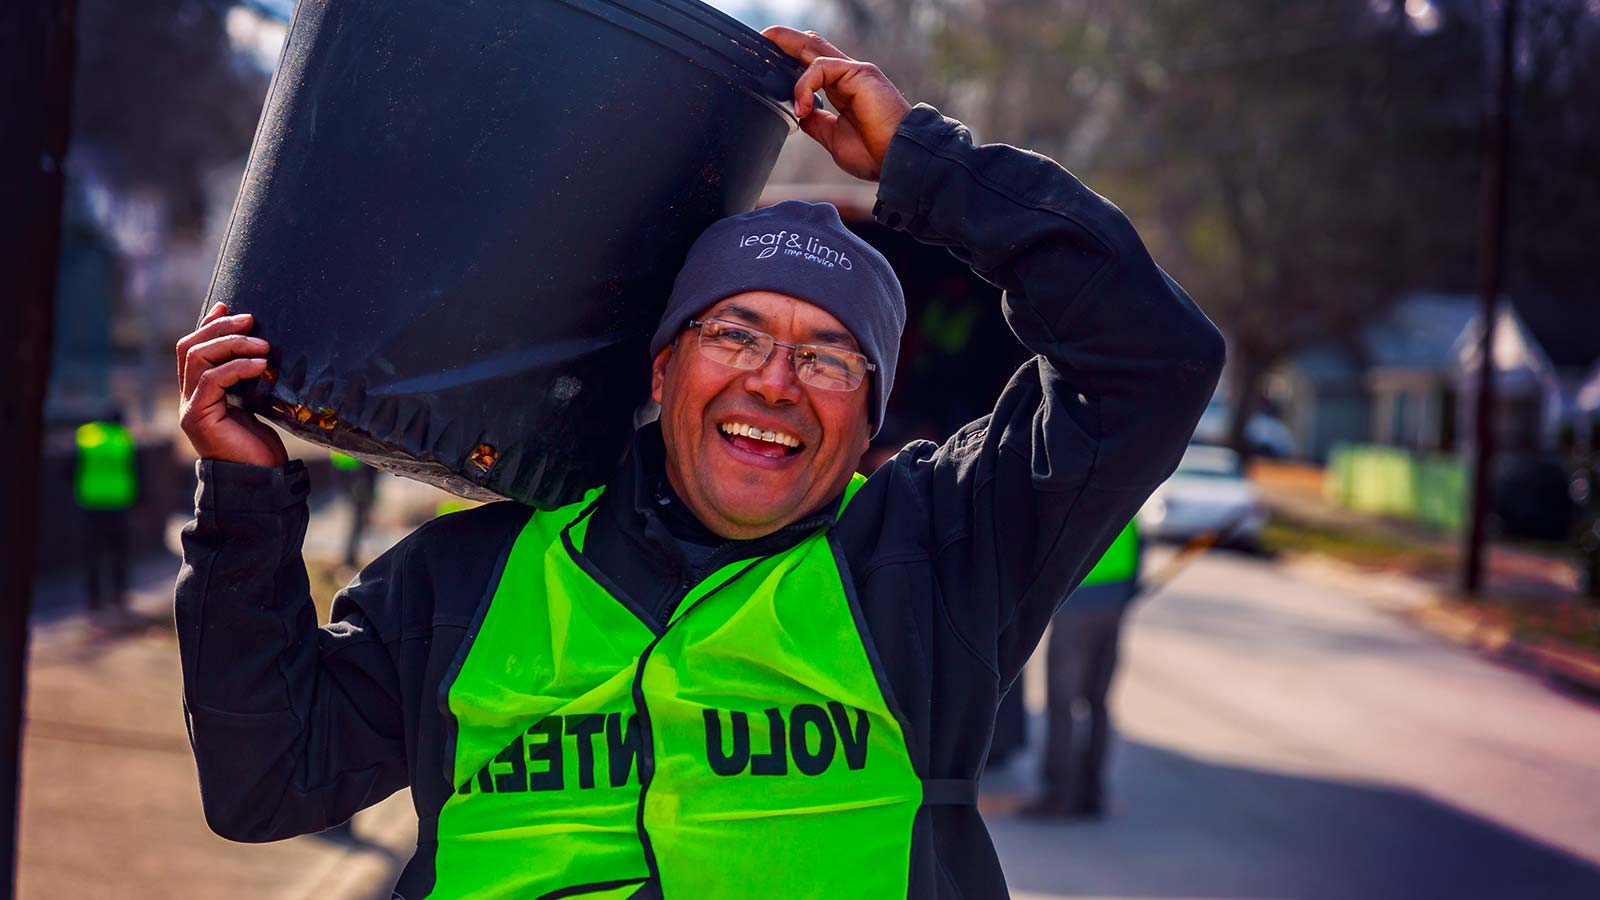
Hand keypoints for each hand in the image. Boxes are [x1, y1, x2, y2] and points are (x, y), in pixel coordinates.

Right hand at [176, 302, 288, 466]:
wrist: (261, 479)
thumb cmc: (261, 444)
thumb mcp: (255, 402)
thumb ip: (247, 379)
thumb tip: (259, 349)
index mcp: (199, 392)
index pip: (193, 348)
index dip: (208, 324)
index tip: (229, 307)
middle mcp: (189, 397)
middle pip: (190, 347)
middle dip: (220, 328)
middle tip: (251, 321)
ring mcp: (190, 407)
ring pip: (198, 358)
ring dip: (232, 344)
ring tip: (263, 346)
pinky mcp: (198, 417)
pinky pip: (212, 379)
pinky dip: (237, 367)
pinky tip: (261, 365)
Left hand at [762, 26, 911, 181]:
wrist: (898, 160)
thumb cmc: (875, 153)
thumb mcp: (833, 138)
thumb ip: (816, 122)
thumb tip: (798, 113)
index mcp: (842, 90)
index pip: (811, 64)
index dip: (789, 58)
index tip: (765, 62)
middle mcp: (847, 76)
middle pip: (810, 46)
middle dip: (784, 39)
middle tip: (762, 38)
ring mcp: (854, 72)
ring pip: (812, 48)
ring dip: (788, 54)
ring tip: (776, 82)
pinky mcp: (859, 73)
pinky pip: (821, 67)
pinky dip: (805, 85)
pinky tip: (803, 107)